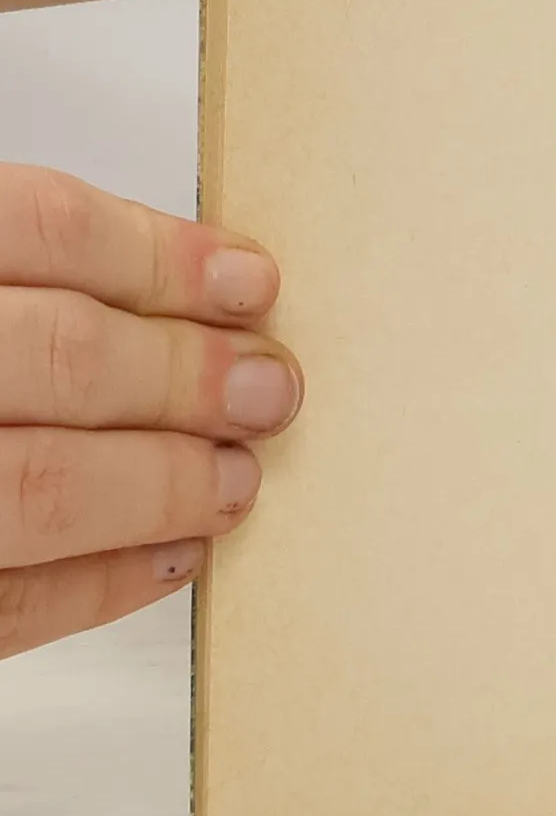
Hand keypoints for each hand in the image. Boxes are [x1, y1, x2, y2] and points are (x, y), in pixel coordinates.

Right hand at [0, 164, 299, 659]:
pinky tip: (168, 561)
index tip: (249, 284)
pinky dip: (94, 586)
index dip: (159, 258)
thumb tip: (181, 282)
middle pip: (49, 356)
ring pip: (29, 488)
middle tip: (270, 390)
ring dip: (156, 484)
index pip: (33, 228)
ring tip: (234, 477)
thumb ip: (9, 269)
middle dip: (182, 378)